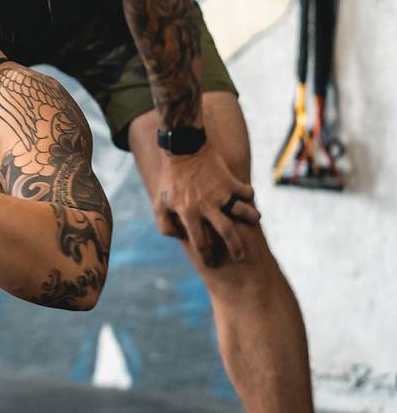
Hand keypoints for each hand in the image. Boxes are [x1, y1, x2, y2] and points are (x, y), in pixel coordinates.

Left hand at [155, 144, 260, 267]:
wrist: (182, 149)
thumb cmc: (170, 180)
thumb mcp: (159, 203)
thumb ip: (165, 225)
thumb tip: (180, 239)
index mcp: (187, 212)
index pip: (200, 242)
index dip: (206, 256)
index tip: (212, 263)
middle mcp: (205, 205)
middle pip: (227, 233)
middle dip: (236, 248)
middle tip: (241, 257)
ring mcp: (220, 193)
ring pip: (244, 212)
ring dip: (252, 218)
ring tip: (253, 221)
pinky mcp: (230, 181)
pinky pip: (247, 192)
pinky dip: (250, 196)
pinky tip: (247, 199)